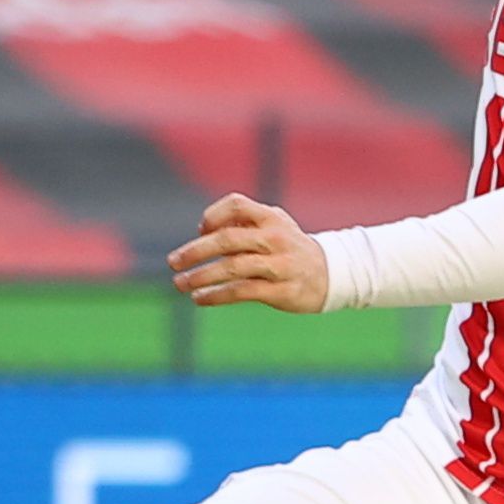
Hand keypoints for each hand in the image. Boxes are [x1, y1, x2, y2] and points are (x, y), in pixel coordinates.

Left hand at [172, 194, 329, 312]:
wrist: (331, 274)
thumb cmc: (290, 248)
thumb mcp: (273, 225)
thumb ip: (242, 223)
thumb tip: (203, 232)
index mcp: (272, 218)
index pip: (236, 205)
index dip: (213, 215)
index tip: (201, 230)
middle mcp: (276, 238)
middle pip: (228, 239)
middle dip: (195, 251)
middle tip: (172, 263)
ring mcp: (280, 265)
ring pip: (233, 268)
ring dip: (201, 276)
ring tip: (180, 284)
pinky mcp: (282, 290)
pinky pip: (242, 292)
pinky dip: (217, 295)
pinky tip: (200, 298)